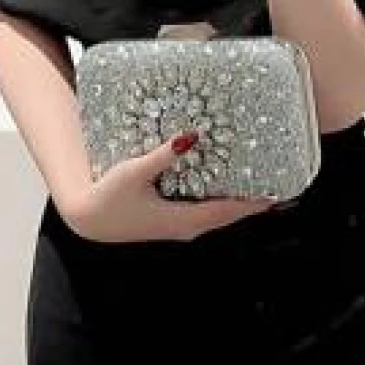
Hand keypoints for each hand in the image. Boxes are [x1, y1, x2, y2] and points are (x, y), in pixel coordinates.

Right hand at [59, 132, 279, 243]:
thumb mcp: (135, 171)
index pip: (227, 211)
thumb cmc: (108, 196)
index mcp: (182, 220)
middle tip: (274, 187)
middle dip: (251, 203)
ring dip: (235, 203)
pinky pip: (204, 212)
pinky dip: (219, 202)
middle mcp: (185, 228)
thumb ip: (164, 154)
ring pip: (216, 216)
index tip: (276, 195)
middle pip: (227, 215)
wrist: (88, 219)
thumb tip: (191, 136)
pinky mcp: (170, 221)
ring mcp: (178, 227)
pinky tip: (223, 186)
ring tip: (256, 185)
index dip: (252, 203)